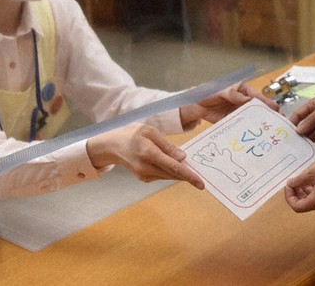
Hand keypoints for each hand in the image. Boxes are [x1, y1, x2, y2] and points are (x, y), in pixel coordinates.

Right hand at [86, 122, 204, 188]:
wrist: (113, 146)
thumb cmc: (132, 134)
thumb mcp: (150, 131)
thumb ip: (167, 145)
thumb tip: (183, 157)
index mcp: (148, 153)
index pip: (173, 167)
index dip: (189, 175)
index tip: (201, 183)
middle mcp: (146, 167)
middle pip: (173, 174)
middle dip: (188, 175)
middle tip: (202, 175)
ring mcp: (144, 175)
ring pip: (169, 176)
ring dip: (180, 173)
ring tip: (190, 167)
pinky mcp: (144, 178)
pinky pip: (162, 175)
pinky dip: (171, 172)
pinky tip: (174, 165)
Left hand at [180, 82, 278, 125]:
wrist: (195, 104)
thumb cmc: (208, 92)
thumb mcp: (221, 90)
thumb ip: (233, 94)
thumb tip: (246, 99)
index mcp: (243, 90)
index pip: (257, 97)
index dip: (267, 103)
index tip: (275, 109)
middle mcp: (243, 101)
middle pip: (258, 108)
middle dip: (267, 115)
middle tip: (278, 121)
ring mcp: (239, 111)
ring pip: (252, 117)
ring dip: (259, 123)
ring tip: (269, 130)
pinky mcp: (233, 120)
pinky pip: (243, 125)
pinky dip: (248, 129)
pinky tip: (254, 135)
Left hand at [285, 156, 314, 211]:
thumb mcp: (311, 174)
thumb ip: (299, 180)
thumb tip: (290, 184)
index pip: (297, 207)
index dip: (289, 197)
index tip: (288, 186)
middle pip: (306, 204)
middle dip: (297, 194)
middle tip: (294, 182)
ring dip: (306, 192)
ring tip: (304, 180)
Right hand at [289, 93, 314, 146]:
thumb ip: (311, 120)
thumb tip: (298, 131)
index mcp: (312, 108)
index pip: (298, 116)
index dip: (292, 124)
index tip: (285, 134)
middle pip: (304, 128)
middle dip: (299, 136)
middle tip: (291, 146)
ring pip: (312, 136)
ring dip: (307, 142)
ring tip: (300, 151)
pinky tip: (312, 152)